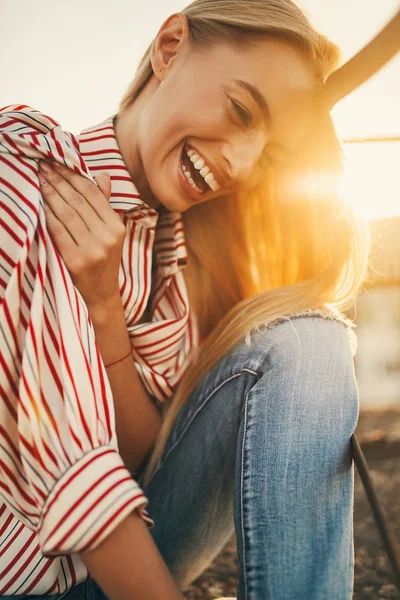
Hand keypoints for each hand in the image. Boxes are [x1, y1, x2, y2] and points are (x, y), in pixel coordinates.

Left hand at [38, 160, 125, 309]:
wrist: (102, 294)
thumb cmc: (104, 260)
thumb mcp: (111, 234)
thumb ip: (105, 205)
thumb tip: (102, 176)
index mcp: (116, 228)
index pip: (92, 195)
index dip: (74, 176)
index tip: (59, 163)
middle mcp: (106, 237)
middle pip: (77, 201)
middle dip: (59, 180)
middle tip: (44, 164)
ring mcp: (91, 250)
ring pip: (66, 213)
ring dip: (51, 193)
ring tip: (41, 178)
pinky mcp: (75, 260)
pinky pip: (58, 231)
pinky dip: (48, 214)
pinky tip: (41, 202)